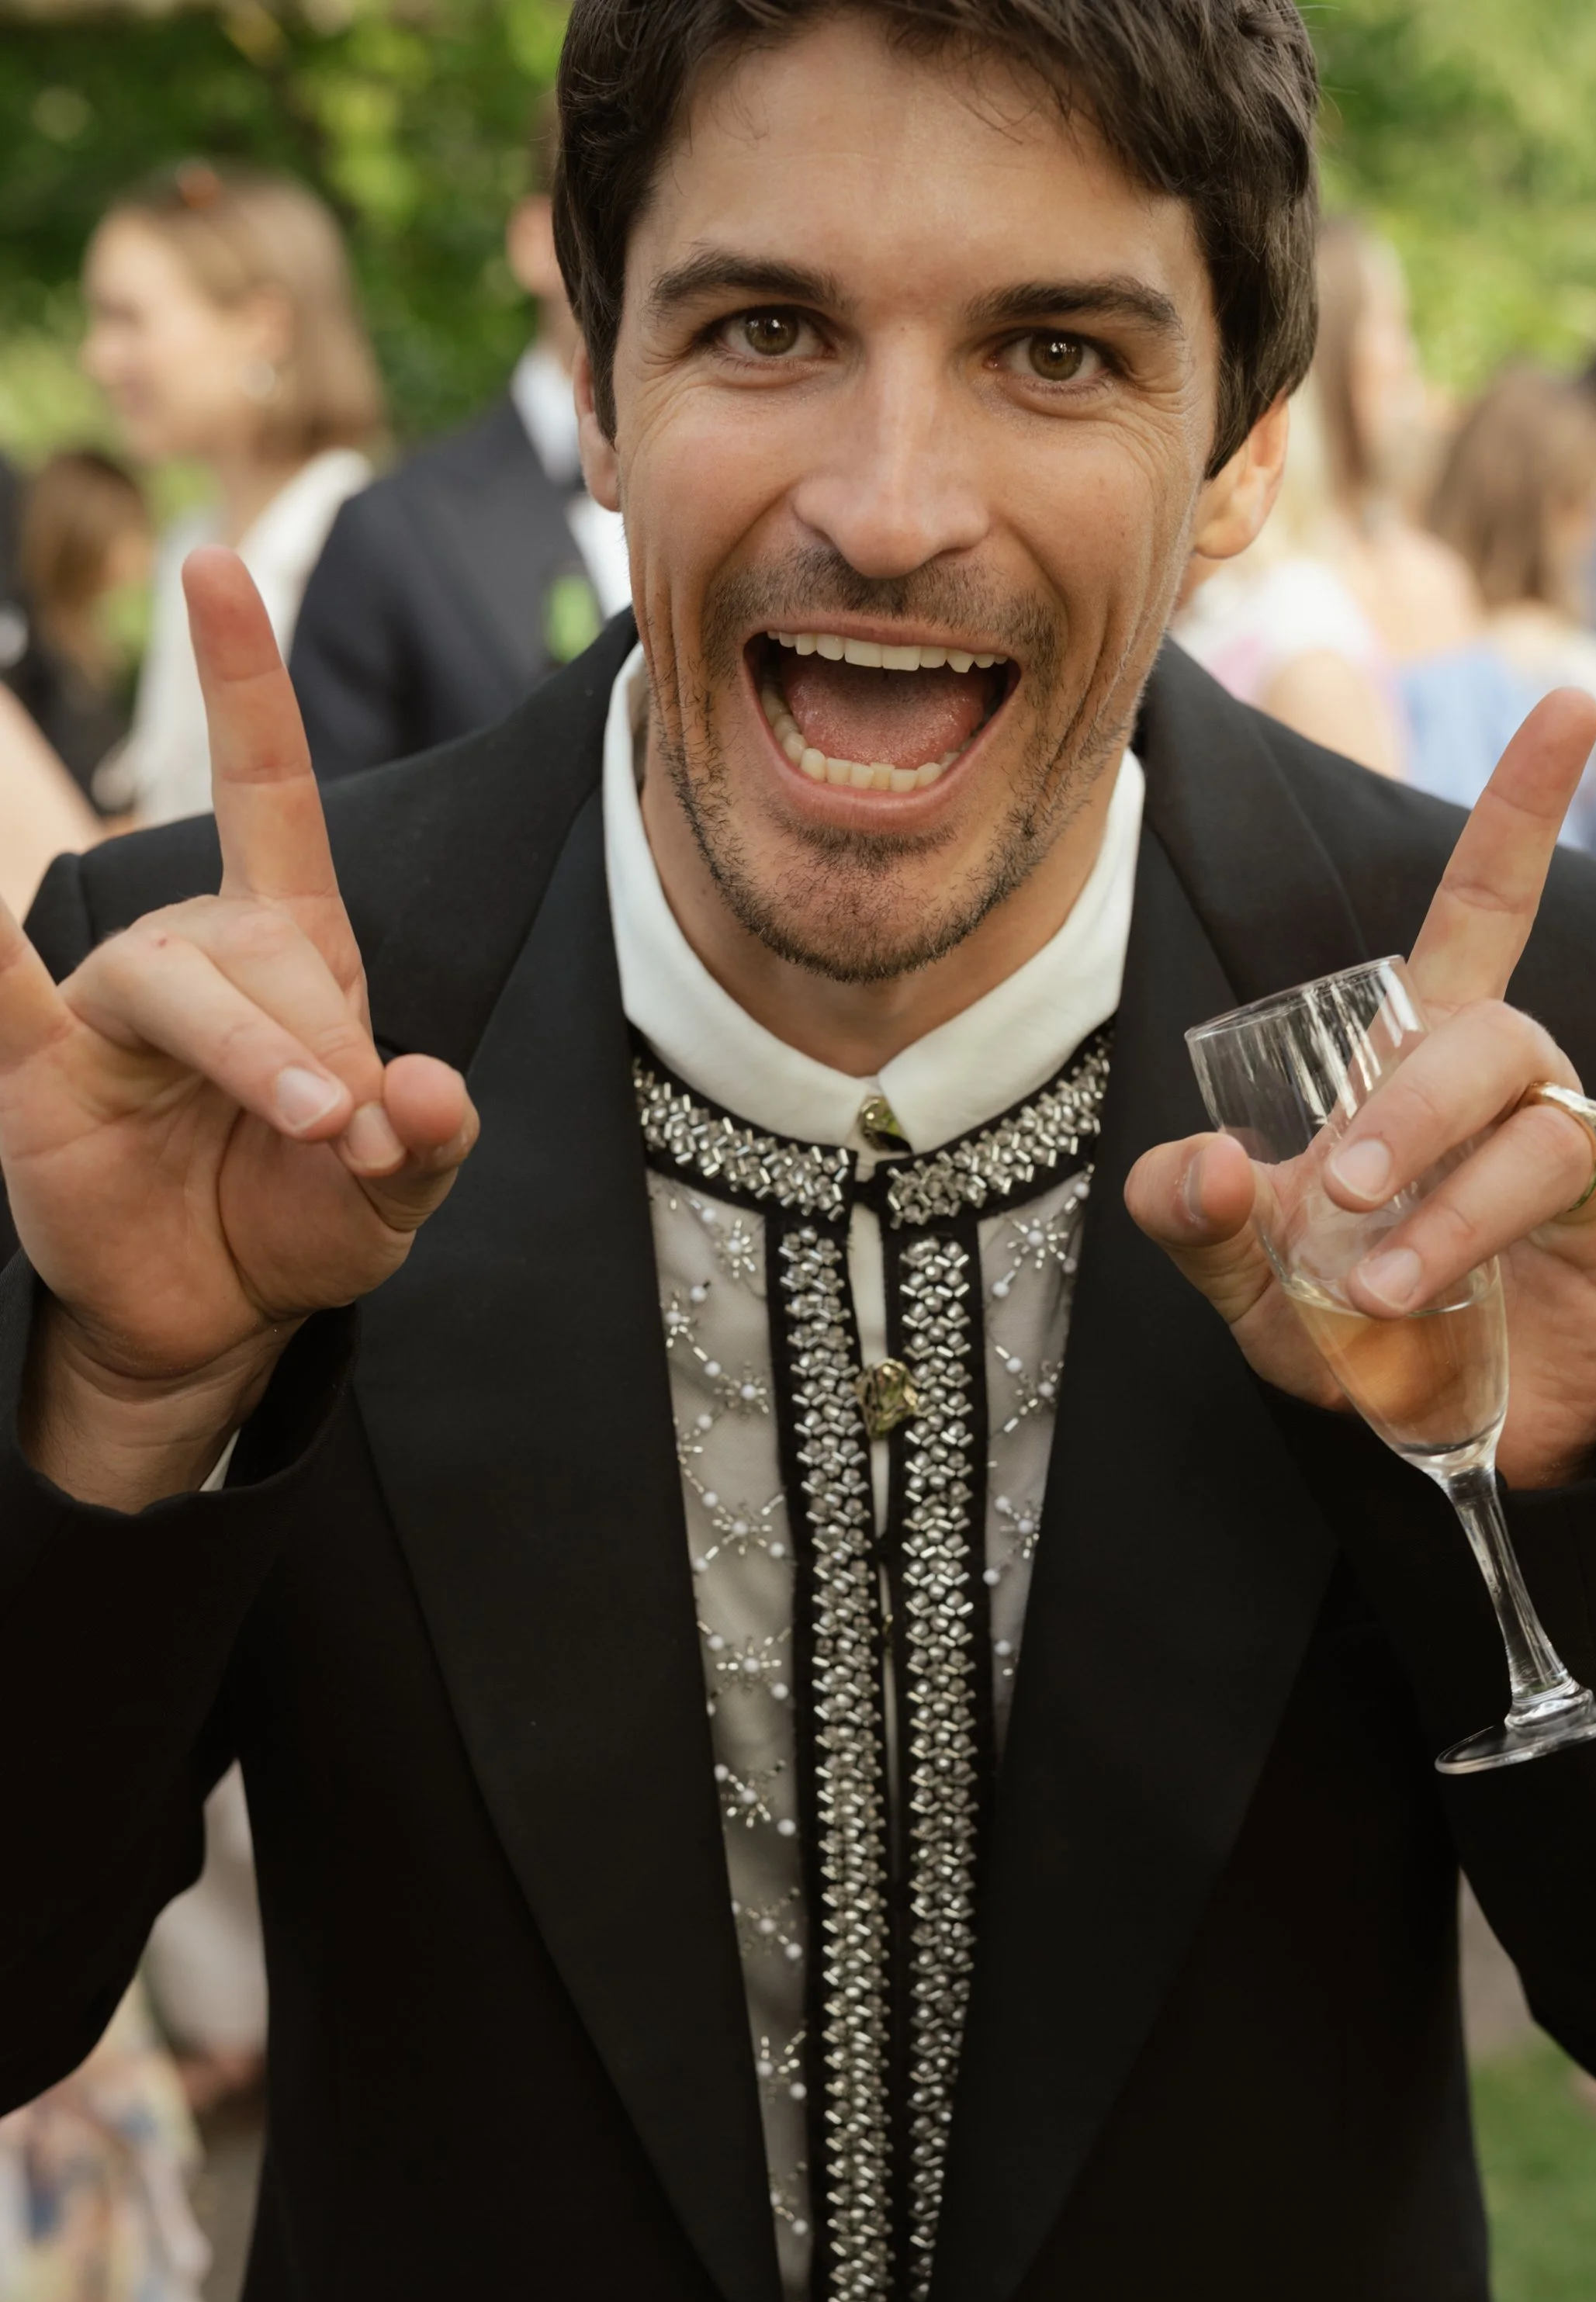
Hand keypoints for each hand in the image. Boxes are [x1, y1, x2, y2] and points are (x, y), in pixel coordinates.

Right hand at [0, 550, 476, 1504]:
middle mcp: (189, 955)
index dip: (240, 682)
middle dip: (324, 1040)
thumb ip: (430, 1139)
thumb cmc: (302, 1222)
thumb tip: (429, 1091)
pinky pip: (2, 996)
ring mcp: (106, 1009)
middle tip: (364, 1134)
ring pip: (172, 984)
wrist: (214, 1321)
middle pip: (256, 946)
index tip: (213, 563)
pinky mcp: (37, 1074)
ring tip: (325, 1129)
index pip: (266, 791)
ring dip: (257, 1054)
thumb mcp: (394, 1192)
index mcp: (286, 951)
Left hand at [1126, 691, 1595, 1488]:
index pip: (1479, 913)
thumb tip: (1198, 1165)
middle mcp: (1518, 1088)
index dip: (1519, 815)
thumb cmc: (1350, 1336)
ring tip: (1388, 1289)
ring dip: (1464, 1209)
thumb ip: (1194, 1221)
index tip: (1569, 706)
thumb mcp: (1245, 1287)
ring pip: (1543, 1133)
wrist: (1431, 1446)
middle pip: (1490, 1040)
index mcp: (1422, 1066)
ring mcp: (1586, 1154)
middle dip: (1410, 1114)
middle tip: (1347, 1199)